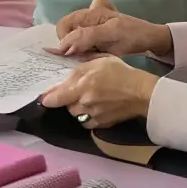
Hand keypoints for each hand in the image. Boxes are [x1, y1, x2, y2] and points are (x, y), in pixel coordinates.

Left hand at [41, 56, 156, 129]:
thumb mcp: (98, 62)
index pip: (54, 98)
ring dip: (78, 108)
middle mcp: (84, 104)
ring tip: (89, 98)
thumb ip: (77, 71)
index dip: (47, 98)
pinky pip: (87, 121)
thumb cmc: (120, 72)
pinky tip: (96, 107)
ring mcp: (92, 117)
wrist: (142, 93)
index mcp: (81, 86)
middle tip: (78, 91)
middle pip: (66, 106)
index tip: (44, 98)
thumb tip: (60, 83)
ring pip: (76, 114)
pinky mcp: (101, 125)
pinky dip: (87, 116)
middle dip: (68, 100)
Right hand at [55, 0, 172, 58]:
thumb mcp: (110, 34)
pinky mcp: (98, 34)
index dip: (64, 41)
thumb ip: (86, 37)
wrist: (150, 39)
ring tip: (98, 53)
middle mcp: (88, 15)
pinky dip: (88, 51)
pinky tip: (101, 51)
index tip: (74, 54)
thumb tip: (64, 47)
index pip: (63, 25)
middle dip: (73, 46)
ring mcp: (93, 24)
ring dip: (82, 49)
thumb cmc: (132, 35)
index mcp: (90, 12)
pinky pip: (84, 43)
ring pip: (75, 39)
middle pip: (67, 32)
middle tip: (88, 53)